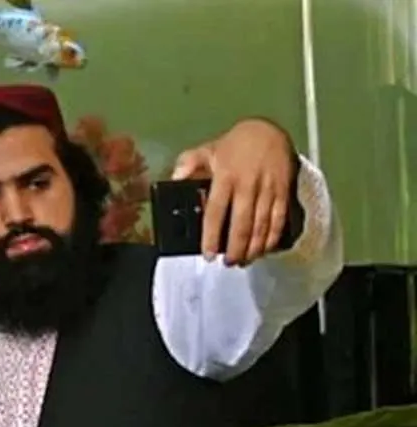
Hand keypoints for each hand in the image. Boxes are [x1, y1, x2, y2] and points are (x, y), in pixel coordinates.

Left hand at [172, 118, 296, 266]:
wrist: (269, 130)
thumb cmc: (234, 145)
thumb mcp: (207, 149)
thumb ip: (188, 164)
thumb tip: (175, 179)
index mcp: (225, 177)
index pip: (216, 212)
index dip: (211, 236)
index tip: (208, 254)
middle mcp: (247, 185)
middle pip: (241, 224)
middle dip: (235, 248)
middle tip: (228, 263)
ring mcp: (267, 189)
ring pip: (261, 225)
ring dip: (253, 248)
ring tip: (243, 261)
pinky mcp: (283, 191)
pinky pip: (279, 219)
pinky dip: (272, 237)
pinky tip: (264, 249)